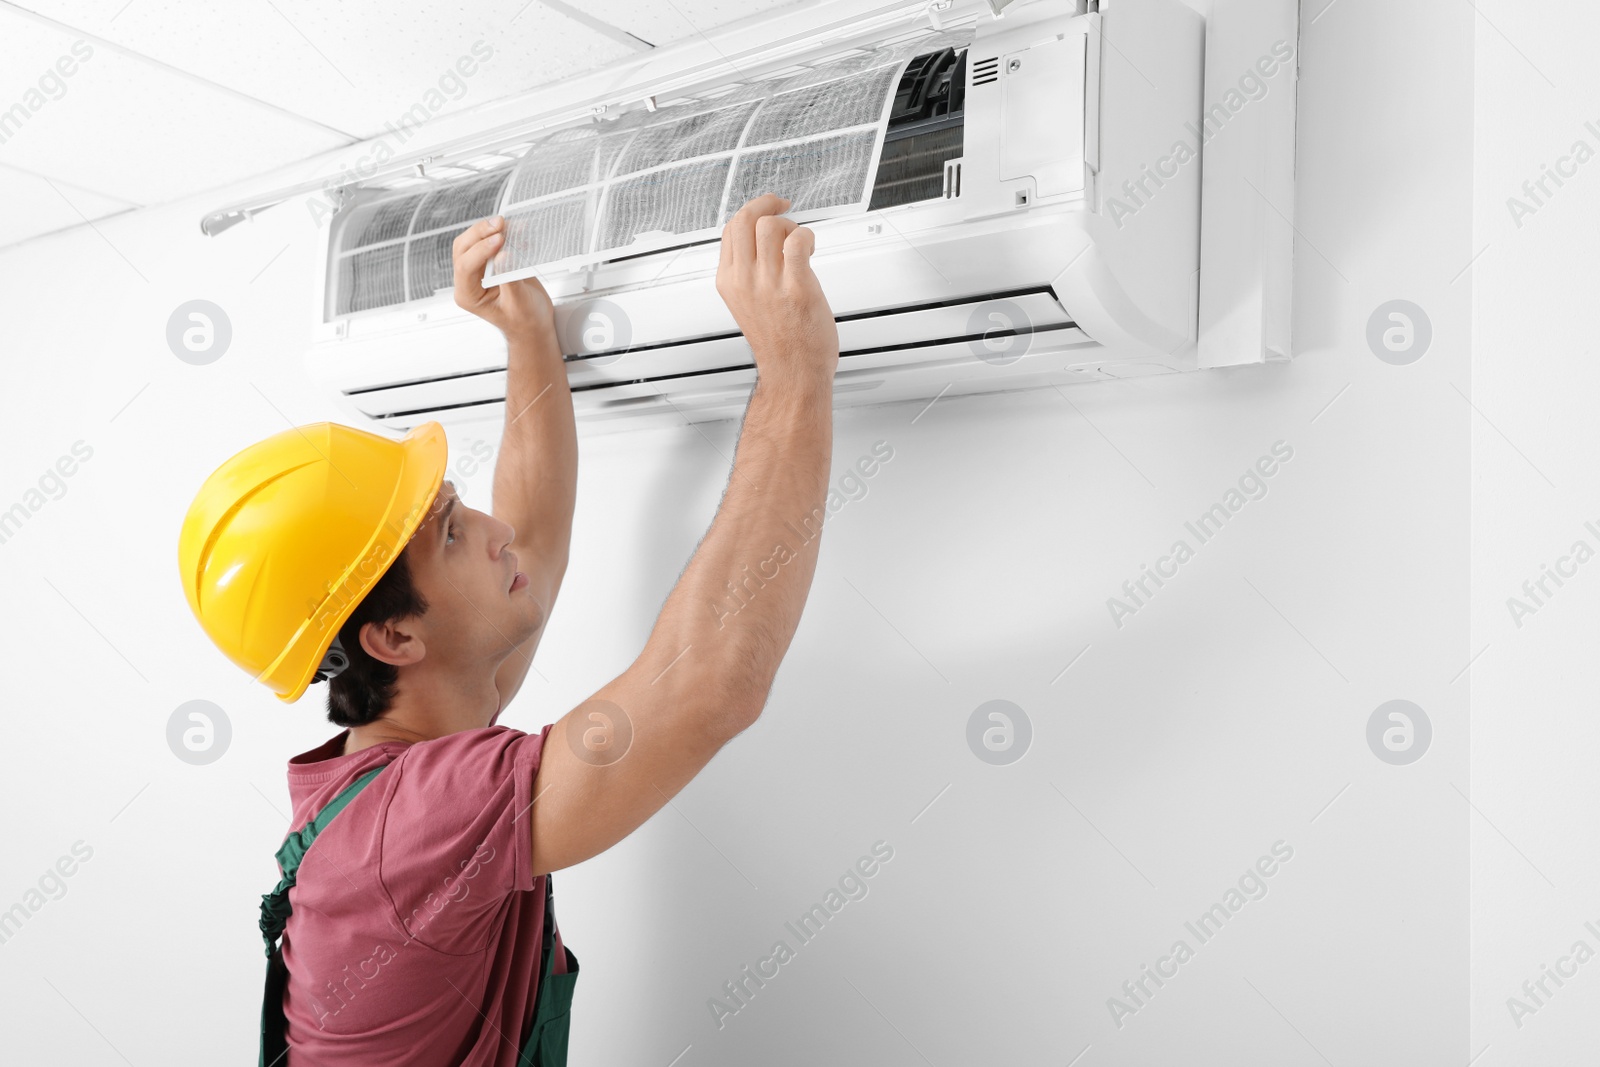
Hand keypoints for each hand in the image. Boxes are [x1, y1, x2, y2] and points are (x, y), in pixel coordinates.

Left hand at [453, 216, 554, 337]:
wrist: (534, 325)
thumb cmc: (524, 321)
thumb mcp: (519, 303)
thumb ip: (509, 279)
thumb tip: (503, 256)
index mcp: (469, 296)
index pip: (466, 267)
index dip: (481, 250)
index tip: (500, 241)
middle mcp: (469, 281)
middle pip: (464, 248)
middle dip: (480, 233)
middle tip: (500, 223)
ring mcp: (479, 270)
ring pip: (473, 241)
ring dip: (489, 230)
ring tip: (508, 224)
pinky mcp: (491, 262)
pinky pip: (490, 242)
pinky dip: (501, 233)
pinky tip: (514, 231)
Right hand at [715, 194, 838, 389]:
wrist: (793, 373)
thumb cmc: (779, 342)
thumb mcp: (747, 303)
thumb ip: (749, 272)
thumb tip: (760, 239)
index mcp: (728, 281)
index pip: (731, 228)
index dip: (752, 210)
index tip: (769, 207)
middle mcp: (744, 281)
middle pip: (746, 219)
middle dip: (768, 205)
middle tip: (785, 207)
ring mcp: (769, 285)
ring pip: (770, 225)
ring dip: (790, 225)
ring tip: (799, 243)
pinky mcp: (796, 288)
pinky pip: (797, 241)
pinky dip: (807, 236)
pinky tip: (810, 250)